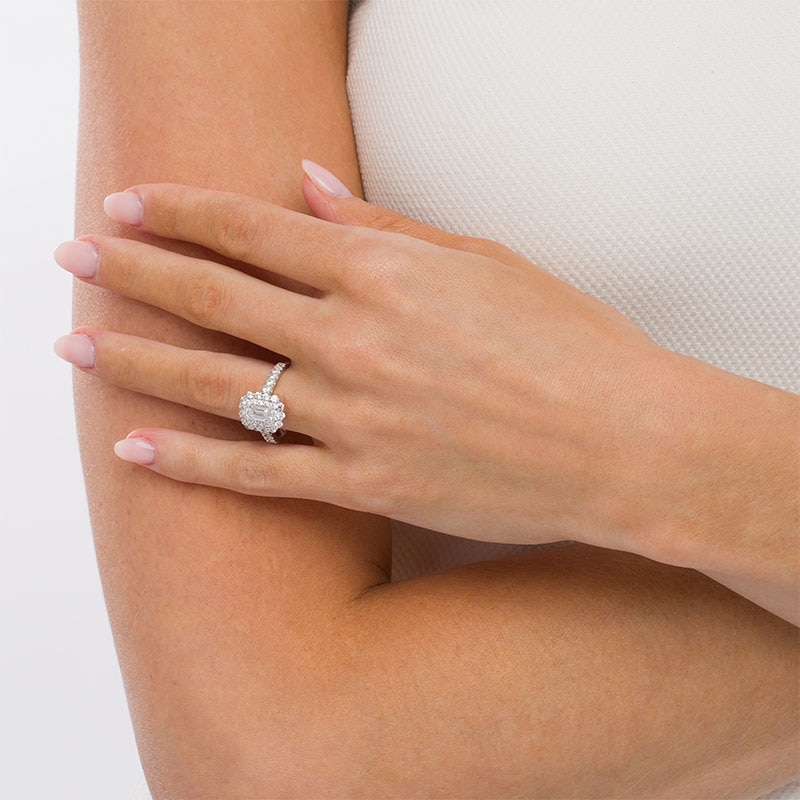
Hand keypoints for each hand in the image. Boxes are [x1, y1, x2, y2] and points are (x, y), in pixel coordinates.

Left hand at [54, 166, 793, 562]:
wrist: (624, 442)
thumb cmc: (570, 343)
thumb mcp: (486, 262)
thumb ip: (388, 227)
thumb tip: (310, 186)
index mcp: (386, 273)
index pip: (255, 230)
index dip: (182, 212)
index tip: (128, 206)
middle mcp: (356, 339)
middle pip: (217, 298)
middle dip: (133, 273)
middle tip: (71, 259)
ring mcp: (355, 416)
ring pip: (220, 383)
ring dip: (138, 361)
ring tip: (75, 348)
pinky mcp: (367, 483)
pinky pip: (259, 474)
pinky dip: (191, 463)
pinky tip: (134, 449)